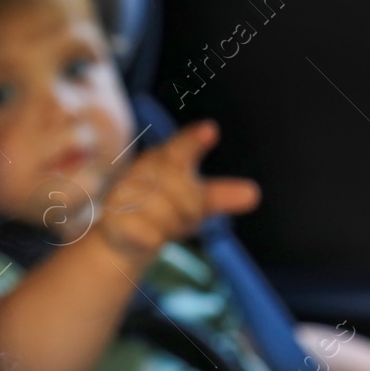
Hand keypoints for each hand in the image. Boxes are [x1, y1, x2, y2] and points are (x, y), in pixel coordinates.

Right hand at [98, 120, 259, 259]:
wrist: (121, 238)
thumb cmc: (164, 211)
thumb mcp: (196, 201)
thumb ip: (221, 195)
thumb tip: (254, 194)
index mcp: (164, 160)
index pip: (182, 148)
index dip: (195, 140)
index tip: (212, 130)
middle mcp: (142, 171)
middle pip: (183, 191)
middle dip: (191, 209)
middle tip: (186, 218)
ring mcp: (125, 194)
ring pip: (166, 214)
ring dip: (171, 226)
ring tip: (161, 226)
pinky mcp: (115, 220)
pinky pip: (149, 236)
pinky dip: (153, 240)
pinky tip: (147, 237)